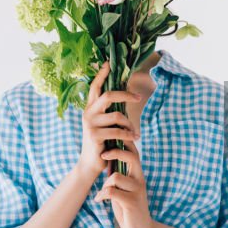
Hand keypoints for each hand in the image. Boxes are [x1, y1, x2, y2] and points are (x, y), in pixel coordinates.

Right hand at [75, 62, 139, 183]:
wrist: (90, 164)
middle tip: (139, 97)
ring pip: (117, 115)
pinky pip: (118, 131)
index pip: (95, 86)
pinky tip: (134, 139)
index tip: (108, 62)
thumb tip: (126, 95)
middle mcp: (88, 113)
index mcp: (90, 108)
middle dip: (126, 95)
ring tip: (135, 132)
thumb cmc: (102, 143)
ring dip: (130, 124)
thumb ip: (111, 110)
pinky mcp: (94, 135)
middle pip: (108, 95)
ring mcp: (90, 124)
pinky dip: (129, 135)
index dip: (101, 74)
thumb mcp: (104, 124)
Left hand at [95, 140, 156, 227]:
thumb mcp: (123, 188)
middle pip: (131, 156)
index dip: (123, 142)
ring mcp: (137, 190)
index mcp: (138, 174)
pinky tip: (99, 200)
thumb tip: (105, 158)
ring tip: (103, 193)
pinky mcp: (132, 202)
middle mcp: (140, 179)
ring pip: (115, 176)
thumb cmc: (128, 207)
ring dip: (105, 184)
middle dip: (115, 152)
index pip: (134, 151)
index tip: (109, 141)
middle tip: (102, 155)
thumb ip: (119, 174)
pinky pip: (111, 192)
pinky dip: (101, 195)